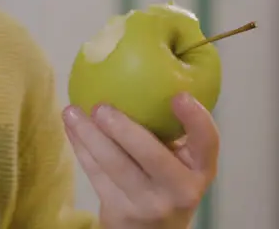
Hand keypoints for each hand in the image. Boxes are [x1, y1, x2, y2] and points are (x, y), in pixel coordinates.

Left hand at [62, 93, 219, 228]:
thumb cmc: (167, 180)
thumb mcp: (182, 160)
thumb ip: (172, 128)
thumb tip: (145, 67)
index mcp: (200, 169)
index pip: (208, 144)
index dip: (196, 120)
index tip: (179, 95)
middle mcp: (179, 189)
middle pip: (151, 156)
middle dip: (124, 130)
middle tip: (101, 106)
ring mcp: (148, 204)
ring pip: (114, 166)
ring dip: (89, 136)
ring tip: (72, 111)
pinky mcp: (119, 212)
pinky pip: (95, 174)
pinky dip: (80, 147)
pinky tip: (71, 126)